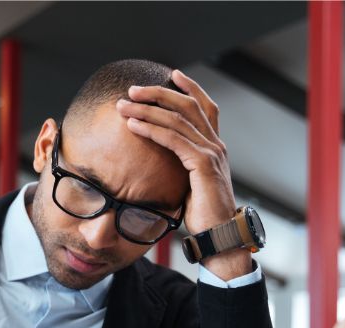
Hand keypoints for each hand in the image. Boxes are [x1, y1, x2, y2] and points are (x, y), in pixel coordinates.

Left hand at [116, 69, 250, 280]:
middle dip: (159, 93)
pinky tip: (133, 126)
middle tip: (134, 89)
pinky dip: (151, 130)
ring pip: (177, 119)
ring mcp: (211, 154)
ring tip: (125, 105)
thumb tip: (163, 163)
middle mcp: (216, 145)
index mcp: (215, 147)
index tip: (172, 74)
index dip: (190, 88)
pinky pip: (173, 140)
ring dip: (147, 109)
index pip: (205, 107)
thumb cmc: (204, 215)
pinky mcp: (203, 165)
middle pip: (188, 106)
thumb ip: (183, 167)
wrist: (219, 236)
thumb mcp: (191, 185)